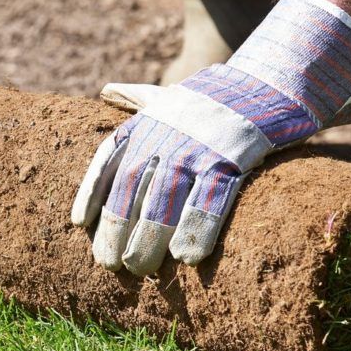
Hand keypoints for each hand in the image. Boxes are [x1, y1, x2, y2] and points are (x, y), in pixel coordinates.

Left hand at [72, 0, 350, 275]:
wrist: (272, 81)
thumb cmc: (216, 98)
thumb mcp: (174, 93)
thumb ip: (139, 98)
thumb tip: (107, 89)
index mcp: (149, 120)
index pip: (109, 156)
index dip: (92, 190)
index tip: (77, 223)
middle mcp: (168, 131)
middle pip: (133, 186)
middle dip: (117, 226)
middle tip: (111, 264)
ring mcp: (200, 143)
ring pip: (166, 197)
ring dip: (149, 237)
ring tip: (139, 269)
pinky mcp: (234, 156)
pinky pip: (212, 199)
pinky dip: (198, 229)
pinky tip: (186, 258)